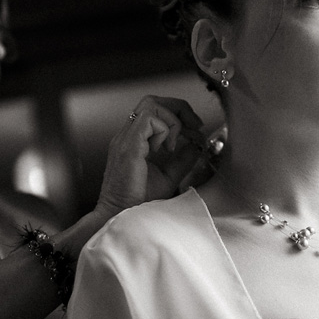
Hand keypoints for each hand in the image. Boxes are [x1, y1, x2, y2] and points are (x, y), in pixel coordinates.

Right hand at [95, 96, 204, 217]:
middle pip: (152, 101)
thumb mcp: (169, 176)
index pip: (154, 110)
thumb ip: (182, 159)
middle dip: (178, 108)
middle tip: (194, 126)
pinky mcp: (128, 146)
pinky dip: (164, 129)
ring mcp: (125, 139)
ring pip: (150, 106)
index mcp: (133, 140)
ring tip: (176, 142)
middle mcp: (127, 135)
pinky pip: (148, 120)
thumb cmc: (137, 202)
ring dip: (172, 119)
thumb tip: (197, 145)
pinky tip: (166, 149)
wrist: (120, 217)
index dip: (178, 113)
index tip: (194, 129)